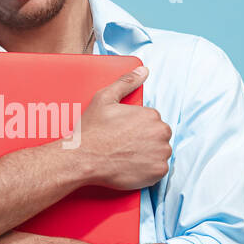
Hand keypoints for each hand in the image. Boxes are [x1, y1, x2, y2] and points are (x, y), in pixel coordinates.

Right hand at [74, 65, 170, 189]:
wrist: (83, 158)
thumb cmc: (92, 130)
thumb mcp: (105, 98)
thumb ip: (126, 82)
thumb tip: (143, 71)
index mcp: (151, 115)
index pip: (153, 121)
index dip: (138, 128)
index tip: (125, 134)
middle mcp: (160, 133)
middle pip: (159, 137)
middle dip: (146, 141)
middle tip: (125, 146)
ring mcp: (161, 154)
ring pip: (160, 153)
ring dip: (148, 155)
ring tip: (127, 156)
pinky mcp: (157, 172)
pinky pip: (159, 171)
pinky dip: (148, 170)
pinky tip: (131, 167)